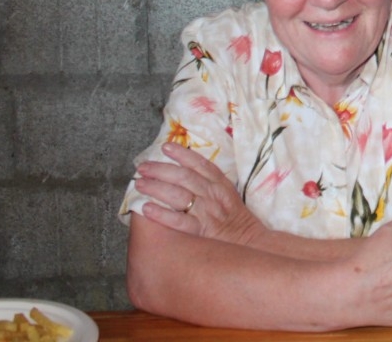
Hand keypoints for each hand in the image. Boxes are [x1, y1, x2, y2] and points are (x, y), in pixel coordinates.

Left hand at [134, 142, 264, 246]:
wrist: (251, 243)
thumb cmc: (236, 220)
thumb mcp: (228, 195)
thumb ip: (210, 184)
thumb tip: (185, 174)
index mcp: (220, 184)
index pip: (200, 163)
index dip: (182, 154)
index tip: (165, 147)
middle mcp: (213, 194)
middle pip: (184, 176)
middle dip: (161, 169)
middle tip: (142, 167)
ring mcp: (207, 211)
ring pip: (178, 194)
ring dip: (156, 187)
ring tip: (140, 183)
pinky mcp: (202, 230)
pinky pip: (178, 220)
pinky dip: (161, 214)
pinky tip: (146, 208)